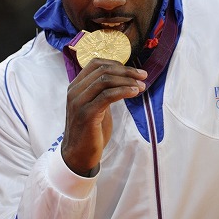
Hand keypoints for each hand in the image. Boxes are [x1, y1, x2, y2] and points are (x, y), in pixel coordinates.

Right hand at [61, 58, 146, 175]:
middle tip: (143, 76)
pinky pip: (107, 96)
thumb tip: (123, 78)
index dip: (117, 64)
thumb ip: (103, 91)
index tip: (134, 71)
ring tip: (142, 86)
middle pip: (102, 70)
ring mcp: (79, 101)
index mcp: (76, 86)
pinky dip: (123, 91)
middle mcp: (75, 90)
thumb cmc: (91, 130)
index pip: (95, 63)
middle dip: (126, 71)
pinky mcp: (86, 113)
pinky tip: (134, 92)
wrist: (79, 154)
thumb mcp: (96, 105)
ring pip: (105, 80)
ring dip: (127, 81)